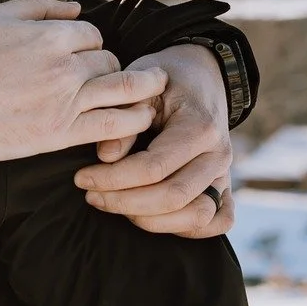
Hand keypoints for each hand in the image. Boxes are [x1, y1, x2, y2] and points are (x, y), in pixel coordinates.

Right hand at [0, 0, 167, 161]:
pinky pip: (112, 126)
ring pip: (124, 90)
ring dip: (143, 91)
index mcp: (50, 34)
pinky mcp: (59, 134)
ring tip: (152, 94)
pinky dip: (131, 123)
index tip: (84, 59)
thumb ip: (39, 7)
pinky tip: (136, 123)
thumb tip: (75, 7)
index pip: (93, 36)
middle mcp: (64, 65)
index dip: (91, 46)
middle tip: (110, 80)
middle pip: (111, 61)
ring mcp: (65, 100)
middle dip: (112, 68)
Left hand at [73, 44, 233, 237]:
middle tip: (91, 195)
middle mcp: (218, 154)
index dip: (113, 179)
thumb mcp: (141, 86)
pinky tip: (151, 217)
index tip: (82, 178)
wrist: (199, 76)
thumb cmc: (164, 80)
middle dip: (124, 202)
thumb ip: (124, 117)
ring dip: (150, 220)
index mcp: (199, 127)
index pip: (154, 168)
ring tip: (115, 205)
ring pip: (195, 217)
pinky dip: (188, 228)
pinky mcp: (223, 186)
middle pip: (173, 197)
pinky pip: (218, 221)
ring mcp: (224, 173)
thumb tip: (106, 156)